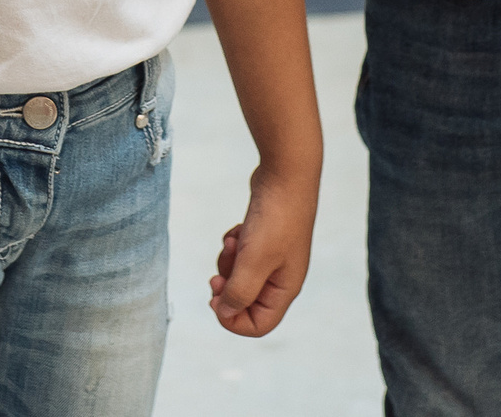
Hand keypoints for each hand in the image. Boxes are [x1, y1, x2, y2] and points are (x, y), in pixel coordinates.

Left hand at [207, 164, 317, 336]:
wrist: (285, 175)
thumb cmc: (275, 219)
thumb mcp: (253, 261)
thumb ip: (239, 293)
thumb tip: (225, 313)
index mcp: (284, 289)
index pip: (259, 325)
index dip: (233, 320)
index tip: (215, 299)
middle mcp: (280, 276)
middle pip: (245, 301)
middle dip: (226, 287)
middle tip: (216, 275)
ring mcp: (272, 256)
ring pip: (239, 276)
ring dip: (228, 262)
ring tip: (233, 241)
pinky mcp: (263, 238)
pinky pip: (239, 254)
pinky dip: (233, 245)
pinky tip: (237, 229)